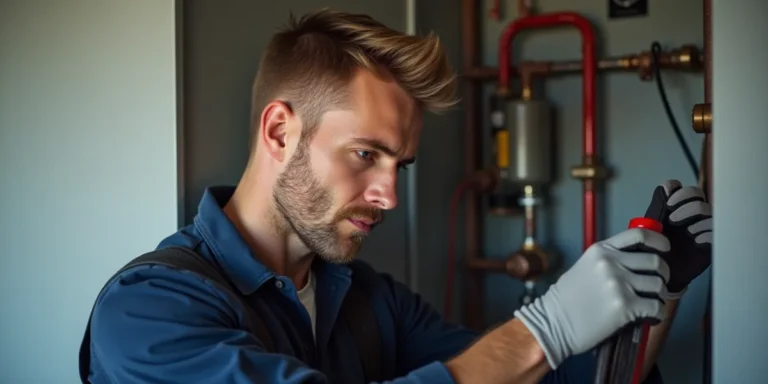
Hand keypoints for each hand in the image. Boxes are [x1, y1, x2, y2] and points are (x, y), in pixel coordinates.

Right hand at [514, 229, 669, 368]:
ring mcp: (618, 284)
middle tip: (658, 283)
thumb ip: (608, 260)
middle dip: (663, 273)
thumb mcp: (583, 266)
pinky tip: (649, 316)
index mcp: (601, 250)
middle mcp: (611, 263)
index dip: (659, 241)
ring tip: (650, 302)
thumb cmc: (565, 299)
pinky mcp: (624, 306)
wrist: (552, 323)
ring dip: (659, 295)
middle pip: (655, 261)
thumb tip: (635, 261)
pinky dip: (657, 313)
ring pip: (658, 284)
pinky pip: (656, 307)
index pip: (639, 235)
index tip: (665, 248)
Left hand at [644, 179, 711, 296]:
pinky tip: (695, 240)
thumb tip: (663, 188)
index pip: (680, 188)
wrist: (657, 275)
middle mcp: (689, 215)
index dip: (676, 191)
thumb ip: (656, 207)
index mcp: (673, 208)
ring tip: (685, 232)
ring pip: (707, 210)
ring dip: (695, 218)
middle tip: (672, 219)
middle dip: (685, 202)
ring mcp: (700, 228)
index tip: (667, 202)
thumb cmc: (652, 250)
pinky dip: (706, 233)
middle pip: (697, 194)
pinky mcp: (709, 243)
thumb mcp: (649, 227)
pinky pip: (715, 232)